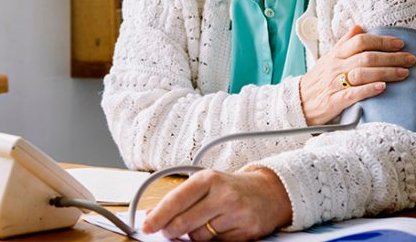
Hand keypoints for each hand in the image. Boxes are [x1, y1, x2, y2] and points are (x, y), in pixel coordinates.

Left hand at [142, 168, 291, 240]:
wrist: (268, 192)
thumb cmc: (230, 187)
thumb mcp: (205, 183)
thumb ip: (179, 197)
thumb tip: (151, 214)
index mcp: (207, 179)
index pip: (175, 200)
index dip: (158, 216)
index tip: (147, 226)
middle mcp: (222, 195)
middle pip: (183, 223)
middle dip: (171, 230)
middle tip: (168, 230)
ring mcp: (235, 214)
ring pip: (198, 237)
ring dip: (193, 235)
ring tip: (202, 223)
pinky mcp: (246, 233)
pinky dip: (211, 241)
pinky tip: (217, 229)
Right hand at [299, 25, 415, 125]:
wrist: (298, 102)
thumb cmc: (317, 80)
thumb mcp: (328, 58)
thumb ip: (344, 43)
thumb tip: (359, 27)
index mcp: (335, 55)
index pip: (360, 41)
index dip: (381, 41)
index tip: (399, 43)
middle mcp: (335, 67)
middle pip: (366, 57)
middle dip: (392, 57)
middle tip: (411, 59)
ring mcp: (334, 84)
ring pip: (362, 73)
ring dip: (386, 72)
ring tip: (404, 73)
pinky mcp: (334, 101)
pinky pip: (352, 94)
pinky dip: (368, 90)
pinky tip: (382, 88)